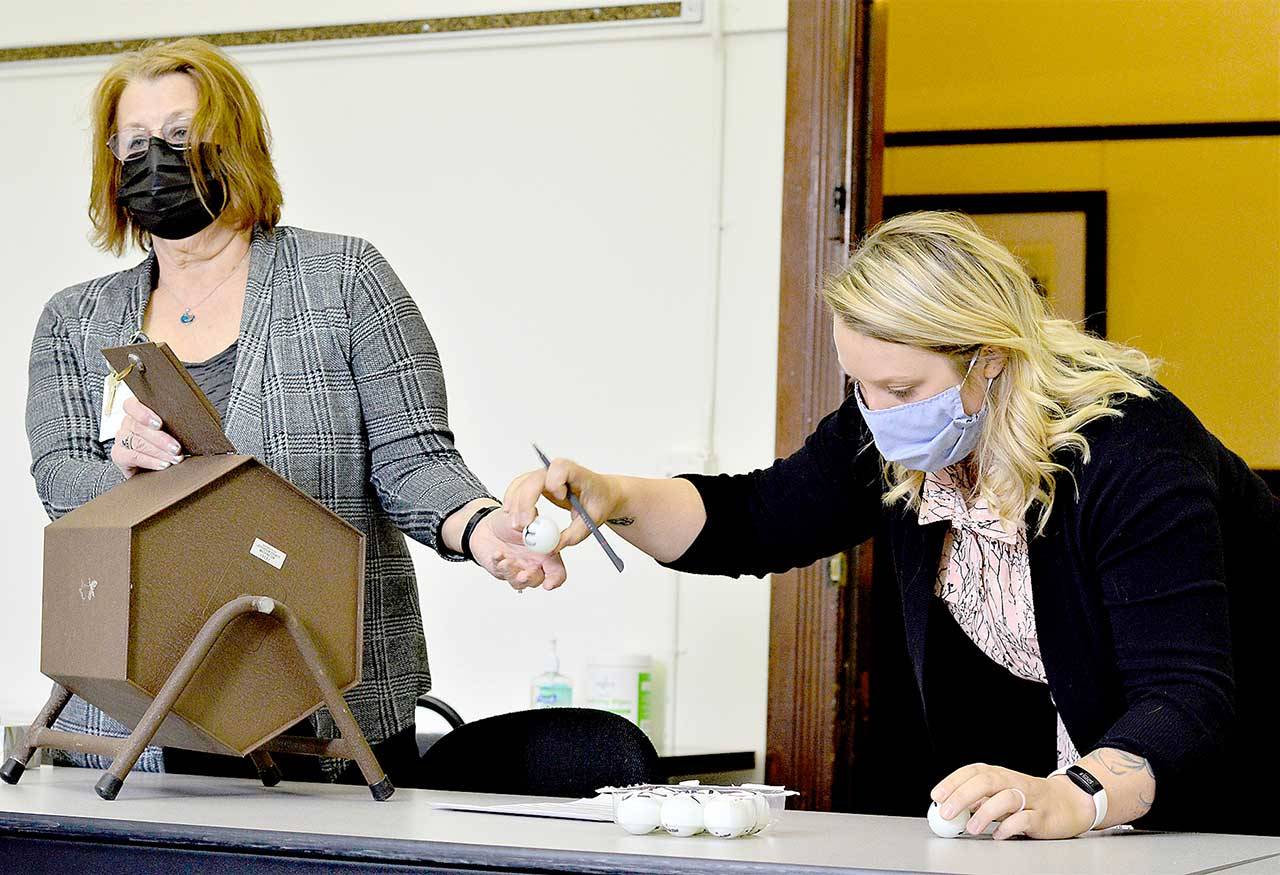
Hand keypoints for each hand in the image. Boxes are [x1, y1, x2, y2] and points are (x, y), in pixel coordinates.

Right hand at [111, 397, 184, 477]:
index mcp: (138, 412)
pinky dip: (150, 461)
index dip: (144, 414)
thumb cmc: (165, 443)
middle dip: (161, 439)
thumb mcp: (171, 430)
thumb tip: (191, 424)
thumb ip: (174, 423)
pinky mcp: (119, 455)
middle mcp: (128, 423)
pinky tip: (162, 464)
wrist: (151, 466)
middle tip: (176, 448)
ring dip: (159, 452)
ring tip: (174, 458)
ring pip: (138, 442)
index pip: (132, 405)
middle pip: (139, 427)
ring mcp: (122, 438)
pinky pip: (133, 456)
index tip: (159, 424)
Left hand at [468, 507, 566, 591]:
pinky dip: (498, 564)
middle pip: (537, 580)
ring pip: (518, 582)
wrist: (488, 526)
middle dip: (530, 578)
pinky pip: (501, 572)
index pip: (556, 572)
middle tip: (523, 575)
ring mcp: (517, 569)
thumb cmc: (510, 522)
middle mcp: (533, 564)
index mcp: (545, 552)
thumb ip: (533, 520)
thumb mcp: (524, 517)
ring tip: (505, 561)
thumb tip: (535, 520)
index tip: (548, 584)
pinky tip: (497, 554)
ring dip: (512, 573)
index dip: (555, 580)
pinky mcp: (501, 571)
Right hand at [503, 458, 619, 551]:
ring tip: (519, 526)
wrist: (599, 495)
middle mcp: (557, 471)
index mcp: (577, 474)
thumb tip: (553, 546)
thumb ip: (573, 535)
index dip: (556, 480)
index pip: (561, 467)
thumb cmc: (597, 502)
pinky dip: (513, 502)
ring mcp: (545, 475)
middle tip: (525, 524)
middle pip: (535, 478)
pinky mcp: (536, 482)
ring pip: (522, 483)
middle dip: (526, 501)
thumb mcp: (591, 522)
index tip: (561, 497)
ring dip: (516, 504)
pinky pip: (518, 487)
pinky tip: (512, 516)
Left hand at [931, 763, 1095, 839]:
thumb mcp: (1001, 793)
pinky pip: (1024, 820)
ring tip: (970, 828)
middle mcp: (1013, 782)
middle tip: (946, 812)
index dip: (953, 782)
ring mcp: (1029, 799)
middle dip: (962, 795)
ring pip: (1006, 798)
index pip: (973, 772)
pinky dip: (1009, 827)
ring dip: (985, 812)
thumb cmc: (1029, 798)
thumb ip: (978, 798)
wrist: (1069, 802)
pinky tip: (998, 834)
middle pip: (986, 782)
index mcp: (1000, 774)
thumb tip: (948, 806)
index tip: (936, 795)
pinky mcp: (1042, 817)